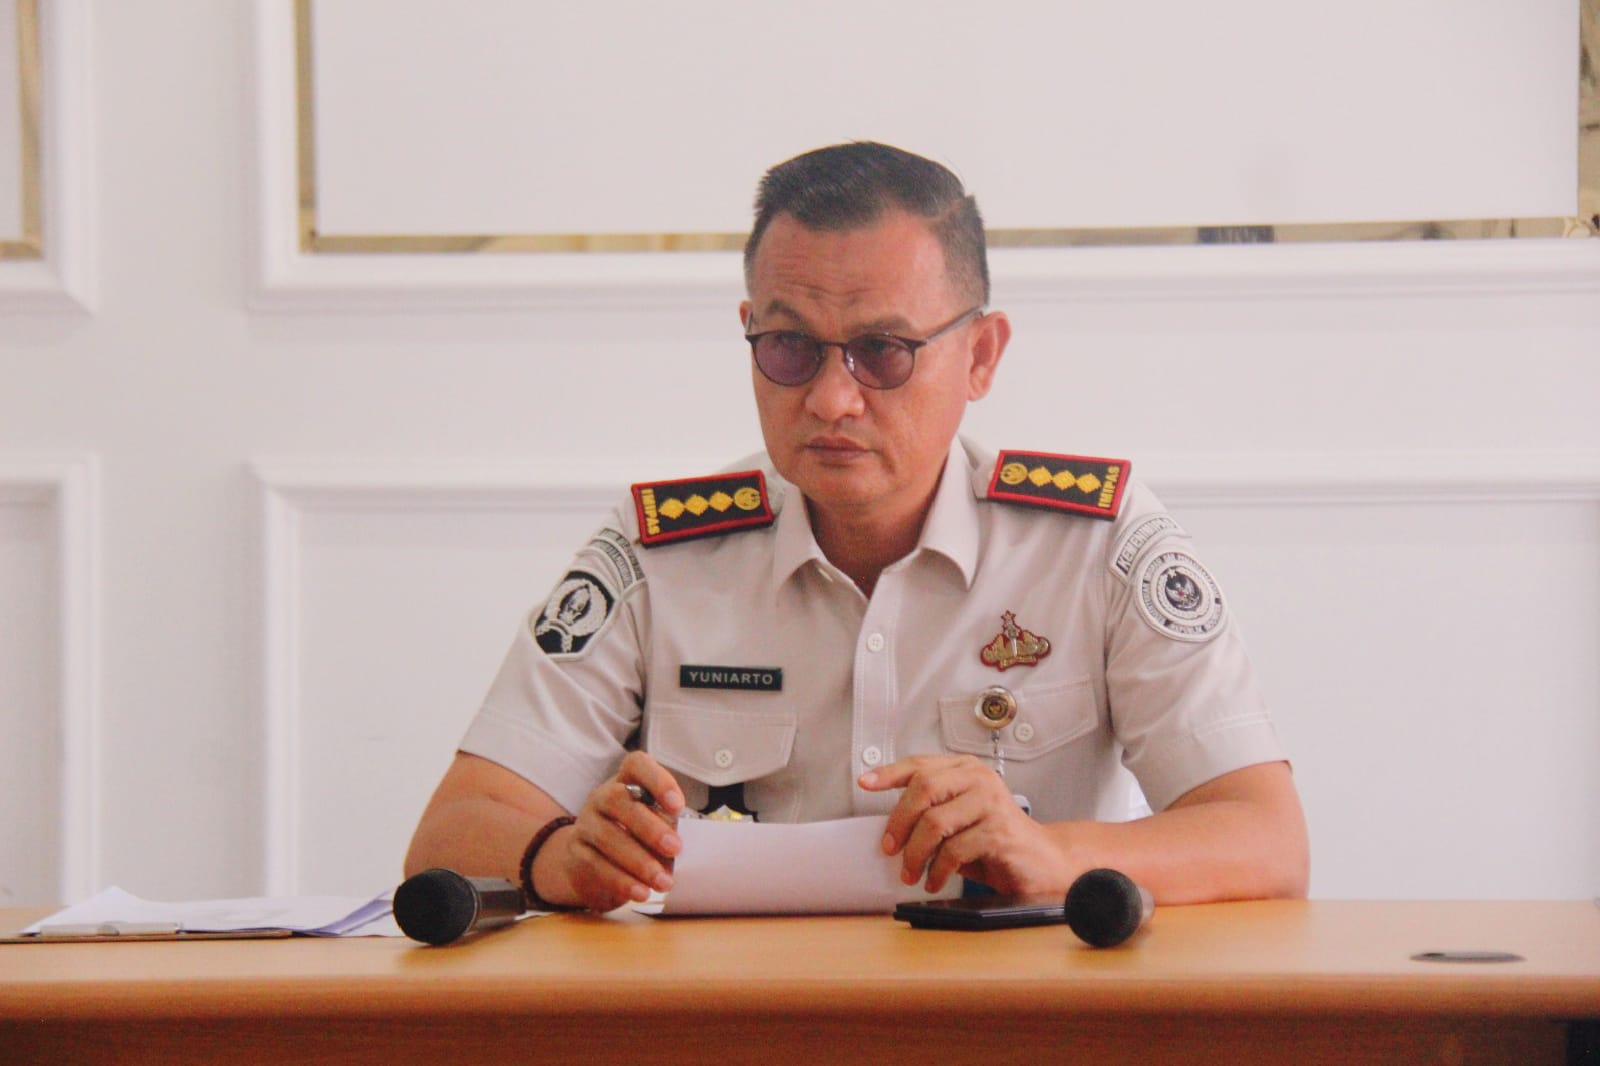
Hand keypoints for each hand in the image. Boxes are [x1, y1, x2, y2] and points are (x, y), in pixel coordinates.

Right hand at [549, 751, 685, 910]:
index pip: (636, 765)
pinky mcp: (576, 852)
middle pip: (617, 800)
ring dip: (639, 861)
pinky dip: (622, 881)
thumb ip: (666, 827)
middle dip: (649, 826)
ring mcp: (585, 823)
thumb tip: (684, 846)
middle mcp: (601, 797)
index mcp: (626, 782)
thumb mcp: (652, 826)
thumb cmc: (632, 837)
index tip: (678, 807)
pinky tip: (641, 892)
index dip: (658, 781)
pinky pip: (597, 865)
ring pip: (607, 836)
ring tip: (663, 881)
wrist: (587, 862)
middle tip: (675, 849)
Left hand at [859, 755, 1069, 895]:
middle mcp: (979, 779)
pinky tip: (935, 880)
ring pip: (935, 822)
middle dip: (899, 822)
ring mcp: (991, 803)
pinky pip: (954, 850)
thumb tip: (891, 827)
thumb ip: (933, 811)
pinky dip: (938, 870)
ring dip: (916, 853)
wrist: (1042, 860)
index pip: (920, 764)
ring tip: (911, 872)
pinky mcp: (998, 832)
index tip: (865, 782)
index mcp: (967, 770)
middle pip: (923, 788)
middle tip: (889, 848)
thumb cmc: (996, 840)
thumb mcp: (960, 819)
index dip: (889, 773)